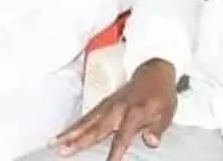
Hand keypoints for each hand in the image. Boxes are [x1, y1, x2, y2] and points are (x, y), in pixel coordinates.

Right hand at [51, 59, 177, 158]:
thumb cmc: (161, 95)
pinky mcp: (103, 104)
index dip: (116, 152)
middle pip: (95, 128)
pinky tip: (63, 134)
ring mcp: (108, 105)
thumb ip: (157, 129)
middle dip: (78, 140)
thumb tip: (151, 142)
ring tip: (55, 143)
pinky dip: (74, 126)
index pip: (123, 136)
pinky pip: (86, 117)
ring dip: (70, 133)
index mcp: (134, 112)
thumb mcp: (167, 113)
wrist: (155, 71)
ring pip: (86, 122)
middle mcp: (117, 108)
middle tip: (62, 150)